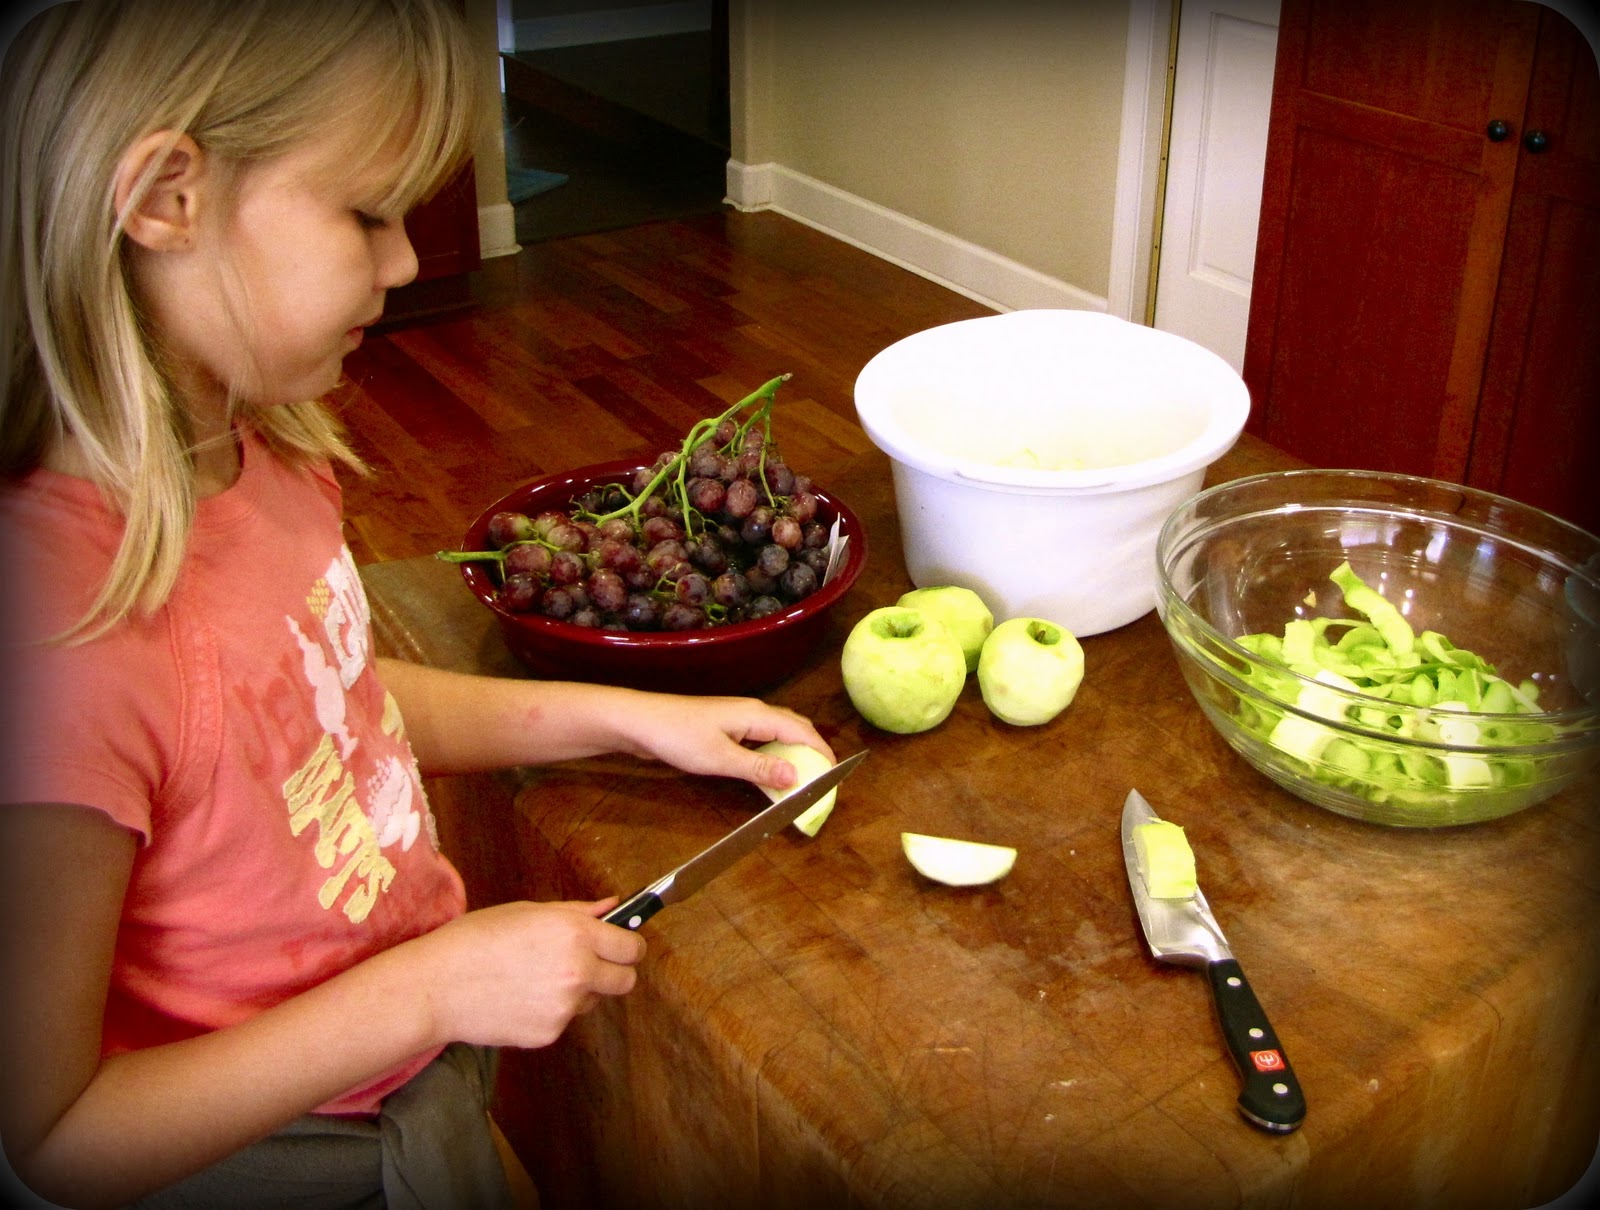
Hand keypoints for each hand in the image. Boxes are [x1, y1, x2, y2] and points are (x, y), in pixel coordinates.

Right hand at [411, 899, 645, 1049]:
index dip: (629, 946)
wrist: (435, 985)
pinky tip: (520, 997)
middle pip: (626, 981)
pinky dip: (551, 1010)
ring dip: (579, 991)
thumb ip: (578, 913)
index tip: (623, 946)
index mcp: (576, 934)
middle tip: (590, 964)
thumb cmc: (476, 940)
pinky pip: (564, 1019)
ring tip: (536, 977)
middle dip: (614, 972)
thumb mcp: (529, 912)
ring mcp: (564, 1007)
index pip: (632, 947)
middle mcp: (578, 971)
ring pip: (592, 1000)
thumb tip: (612, 908)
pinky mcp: (549, 1033)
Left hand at [611, 694, 834, 791]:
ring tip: (801, 779)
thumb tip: (798, 777)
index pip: (802, 731)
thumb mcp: (721, 759)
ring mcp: (736, 719)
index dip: (822, 751)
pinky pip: (759, 739)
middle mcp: (752, 712)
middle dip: (811, 751)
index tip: (836, 774)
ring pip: (776, 733)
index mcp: (757, 715)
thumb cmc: (679, 738)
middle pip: (793, 728)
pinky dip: (771, 755)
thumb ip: (760, 769)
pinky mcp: (723, 728)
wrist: (638, 722)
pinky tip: (768, 772)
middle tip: (821, 779)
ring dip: (791, 754)